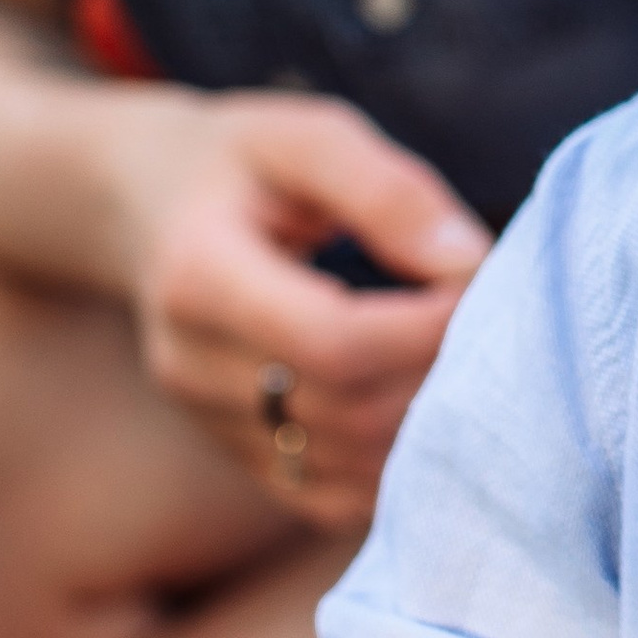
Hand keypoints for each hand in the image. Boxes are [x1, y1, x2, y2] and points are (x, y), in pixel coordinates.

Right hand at [101, 90, 489, 526]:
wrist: (145, 208)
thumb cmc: (243, 163)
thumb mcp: (307, 138)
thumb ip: (387, 190)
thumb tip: (468, 263)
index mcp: (199, 276)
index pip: (331, 341)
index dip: (425, 327)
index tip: (478, 280)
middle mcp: (192, 366)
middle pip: (348, 412)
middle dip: (440, 372)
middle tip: (491, 319)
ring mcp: (209, 423)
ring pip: (350, 465)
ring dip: (430, 422)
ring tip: (467, 356)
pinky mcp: (238, 457)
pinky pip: (332, 499)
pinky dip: (398, 467)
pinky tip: (429, 407)